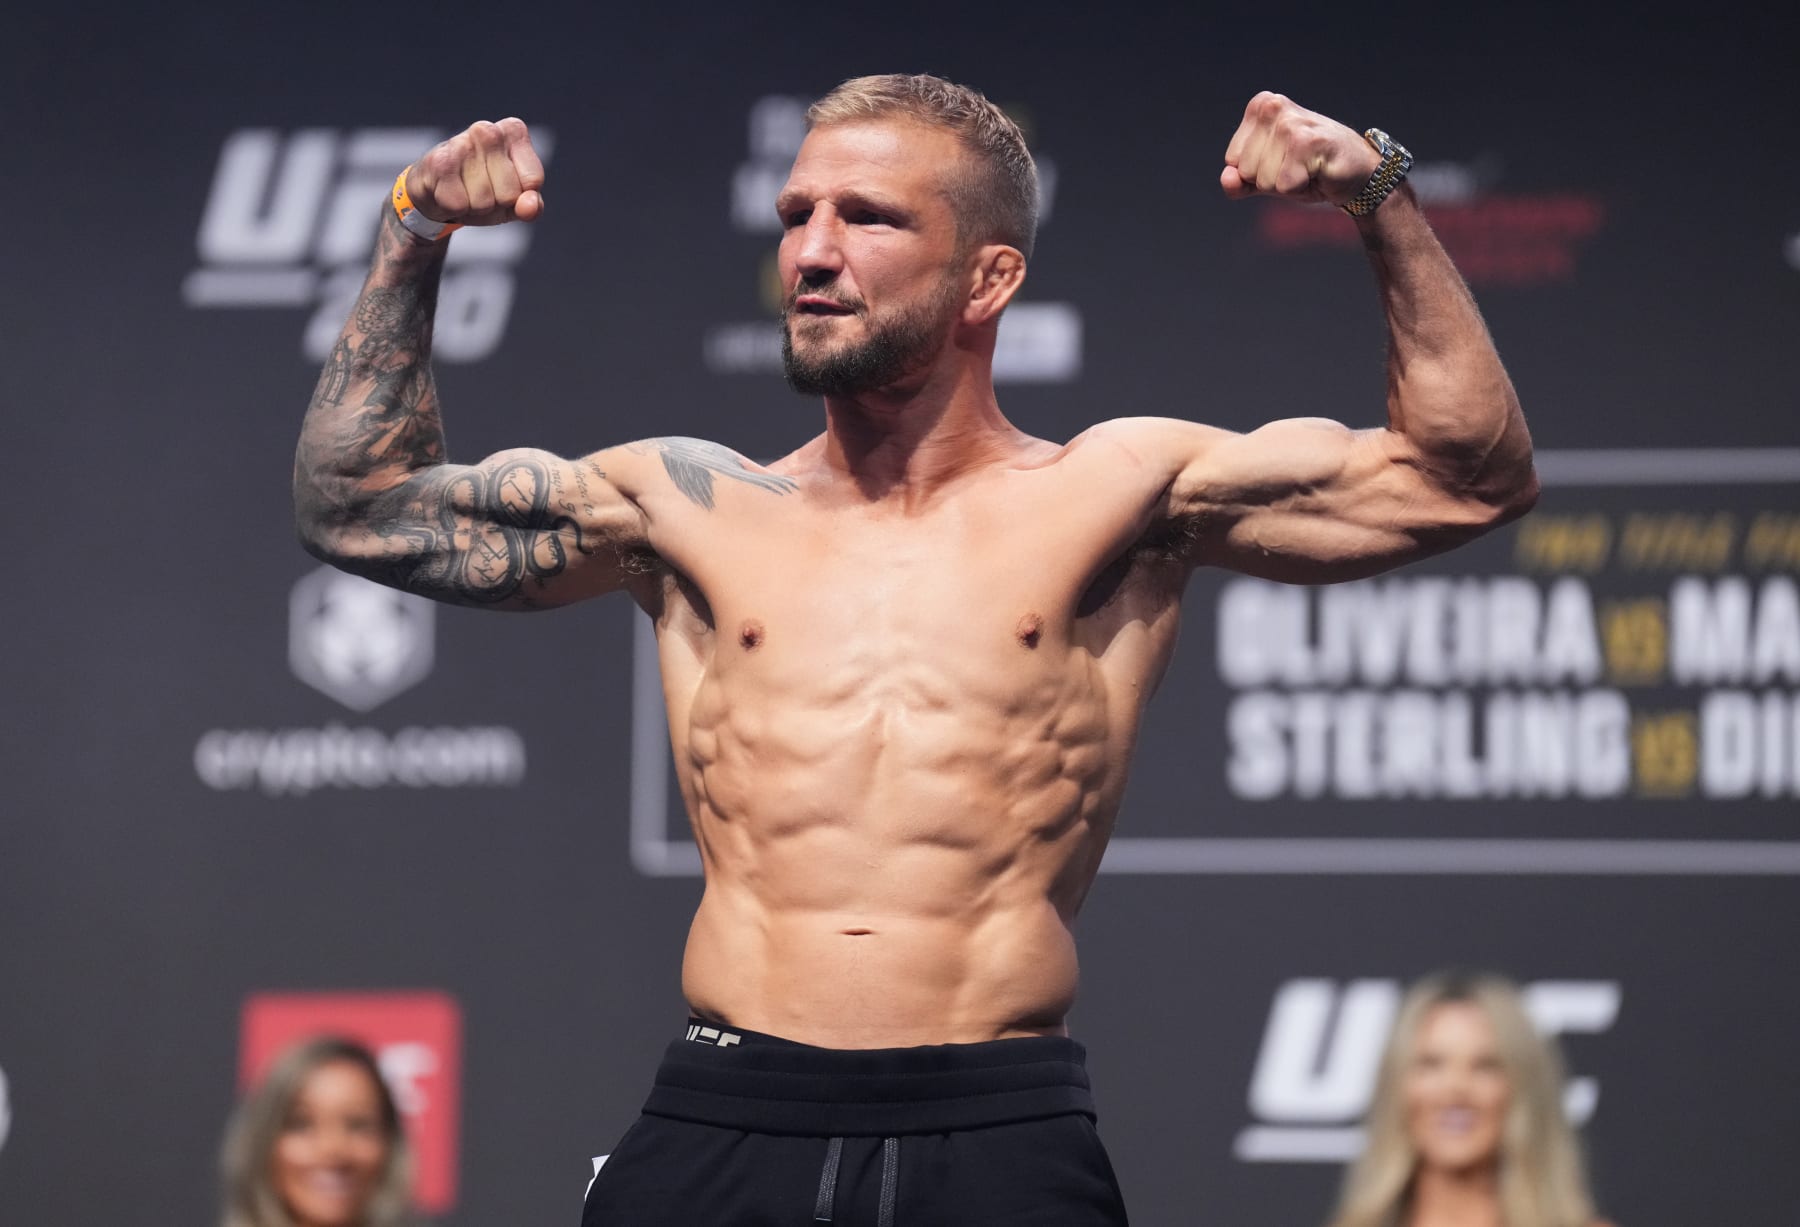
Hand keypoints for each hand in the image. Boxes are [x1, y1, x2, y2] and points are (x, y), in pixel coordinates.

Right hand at [405, 118, 545, 225]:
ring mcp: (461, 143)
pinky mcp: (437, 161)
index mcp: (513, 132)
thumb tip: (530, 206)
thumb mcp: (514, 202)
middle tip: (481, 192)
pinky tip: (446, 191)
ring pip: (484, 201)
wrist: (436, 193)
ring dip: (474, 207)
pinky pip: (458, 205)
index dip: (520, 196)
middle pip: (509, 193)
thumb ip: (532, 206)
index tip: (505, 186)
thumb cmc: (483, 192)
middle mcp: (487, 130)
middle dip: (496, 203)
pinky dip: (455, 209)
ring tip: (464, 192)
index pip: (533, 180)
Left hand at [1220, 92, 1380, 208]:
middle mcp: (1273, 107)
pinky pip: (1285, 186)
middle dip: (1272, 181)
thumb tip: (1227, 179)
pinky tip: (1318, 173)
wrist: (1357, 172)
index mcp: (1259, 107)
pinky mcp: (1308, 142)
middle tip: (1299, 167)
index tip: (1283, 163)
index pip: (1233, 161)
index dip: (1256, 173)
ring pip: (1264, 180)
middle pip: (1246, 171)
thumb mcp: (1266, 178)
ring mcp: (1291, 123)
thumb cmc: (1308, 171)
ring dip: (1288, 185)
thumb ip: (1239, 181)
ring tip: (1308, 169)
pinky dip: (1301, 188)